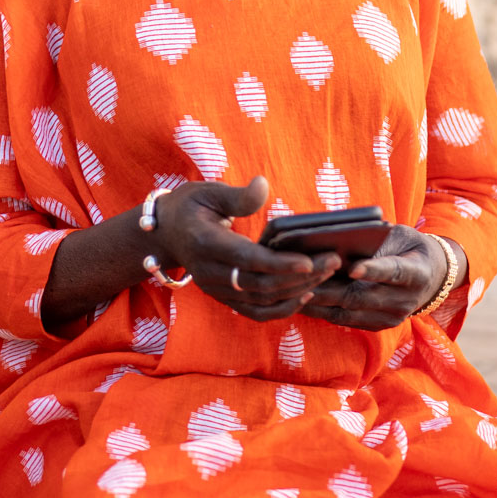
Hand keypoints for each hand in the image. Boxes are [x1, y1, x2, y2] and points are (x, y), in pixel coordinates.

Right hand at [153, 177, 340, 321]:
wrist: (164, 234)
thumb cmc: (190, 207)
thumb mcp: (208, 192)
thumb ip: (238, 196)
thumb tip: (263, 185)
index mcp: (206, 244)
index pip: (247, 259)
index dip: (279, 263)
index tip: (311, 260)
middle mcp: (209, 273)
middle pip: (259, 284)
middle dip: (300, 276)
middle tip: (332, 261)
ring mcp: (216, 289)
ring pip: (261, 301)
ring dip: (296, 291)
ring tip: (326, 274)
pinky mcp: (223, 298)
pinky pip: (255, 312)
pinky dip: (282, 309)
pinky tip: (305, 294)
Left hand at [301, 225, 452, 330]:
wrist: (433, 276)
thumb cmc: (408, 247)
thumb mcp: (400, 235)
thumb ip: (376, 238)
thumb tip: (338, 237)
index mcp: (416, 272)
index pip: (393, 271)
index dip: (373, 270)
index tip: (353, 267)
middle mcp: (405, 300)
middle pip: (362, 296)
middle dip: (330, 289)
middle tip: (302, 280)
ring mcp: (392, 317)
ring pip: (349, 312)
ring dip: (320, 303)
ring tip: (294, 291)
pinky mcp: (379, 326)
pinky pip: (346, 321)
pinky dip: (324, 311)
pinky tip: (303, 300)